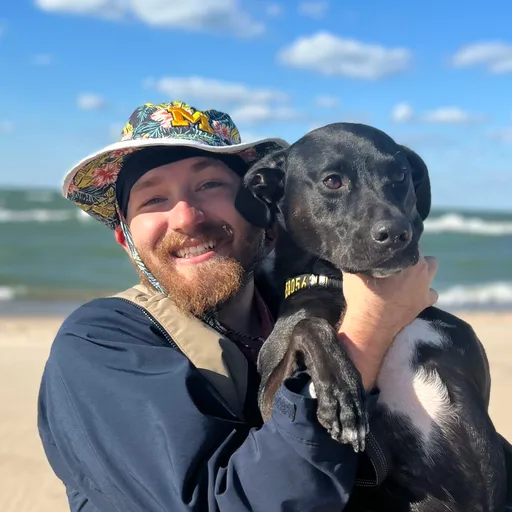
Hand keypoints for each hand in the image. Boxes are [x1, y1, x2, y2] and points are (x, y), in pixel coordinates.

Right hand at [337, 255, 438, 388]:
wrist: (370, 325)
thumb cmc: (362, 295)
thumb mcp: (354, 270)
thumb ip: (362, 256)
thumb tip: (356, 247)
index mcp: (407, 256)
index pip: (407, 239)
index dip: (396, 243)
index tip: (387, 248)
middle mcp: (421, 269)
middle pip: (419, 253)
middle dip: (408, 255)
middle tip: (393, 262)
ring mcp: (425, 286)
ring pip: (432, 267)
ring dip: (422, 269)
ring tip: (406, 275)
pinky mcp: (425, 302)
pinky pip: (432, 292)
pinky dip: (424, 291)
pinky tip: (412, 293)